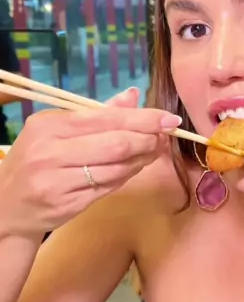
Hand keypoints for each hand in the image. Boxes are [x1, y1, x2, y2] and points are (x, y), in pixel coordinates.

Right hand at [0, 87, 181, 236]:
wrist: (7, 206)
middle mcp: (52, 152)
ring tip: (152, 151)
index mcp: (50, 126)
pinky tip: (134, 168)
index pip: (106, 118)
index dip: (143, 119)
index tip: (169, 119)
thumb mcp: (56, 130)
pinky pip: (109, 187)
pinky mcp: (69, 204)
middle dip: (147, 140)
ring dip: (142, 160)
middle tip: (163, 137)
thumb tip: (133, 95)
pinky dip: (127, 176)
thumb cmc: (36, 160)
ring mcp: (60, 181)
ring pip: (117, 169)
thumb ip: (96, 114)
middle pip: (116, 144)